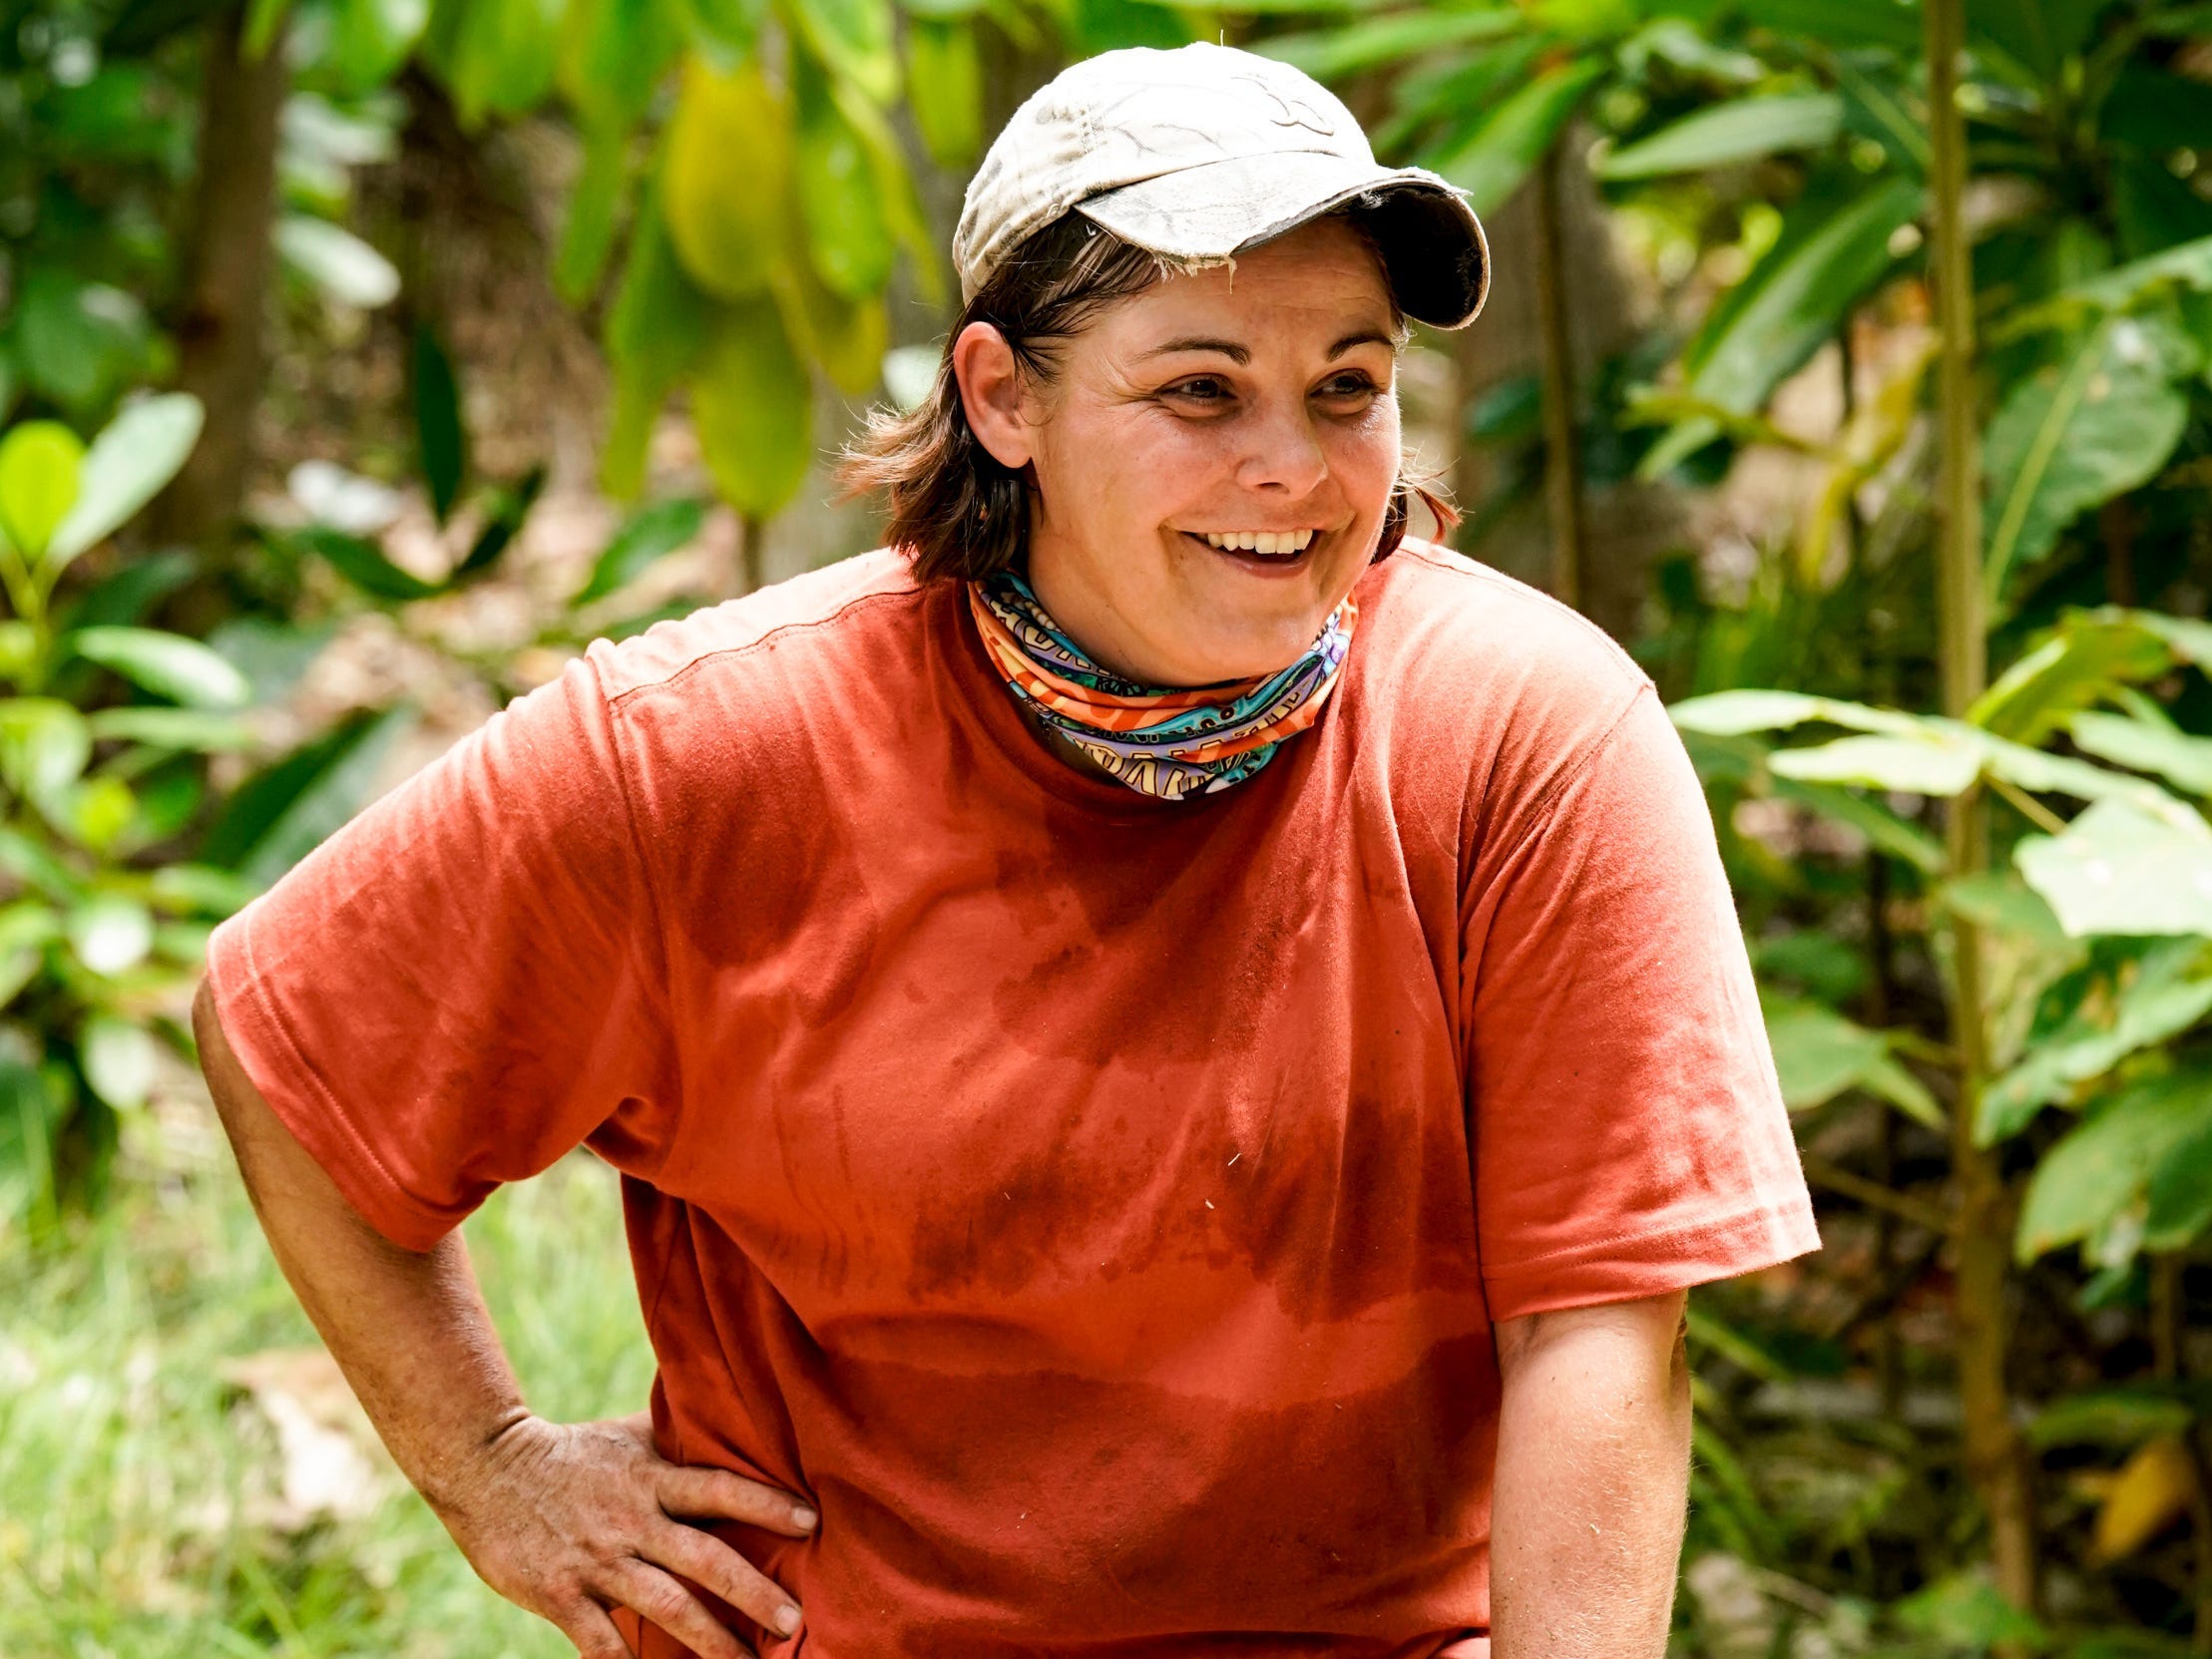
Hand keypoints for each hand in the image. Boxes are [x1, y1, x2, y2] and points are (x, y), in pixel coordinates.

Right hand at [433, 1411, 815, 1658]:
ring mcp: (597, 1561)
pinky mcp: (561, 1595)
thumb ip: (677, 1438)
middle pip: (703, 1557)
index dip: (766, 1502)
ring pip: (664, 1606)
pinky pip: (601, 1644)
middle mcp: (632, 1520)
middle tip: (794, 1620)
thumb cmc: (571, 1453)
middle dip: (751, 1591)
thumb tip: (731, 1413)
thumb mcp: (628, 1436)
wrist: (485, 1469)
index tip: (811, 1521)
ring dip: (708, 1642)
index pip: (720, 1488)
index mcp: (652, 1477)